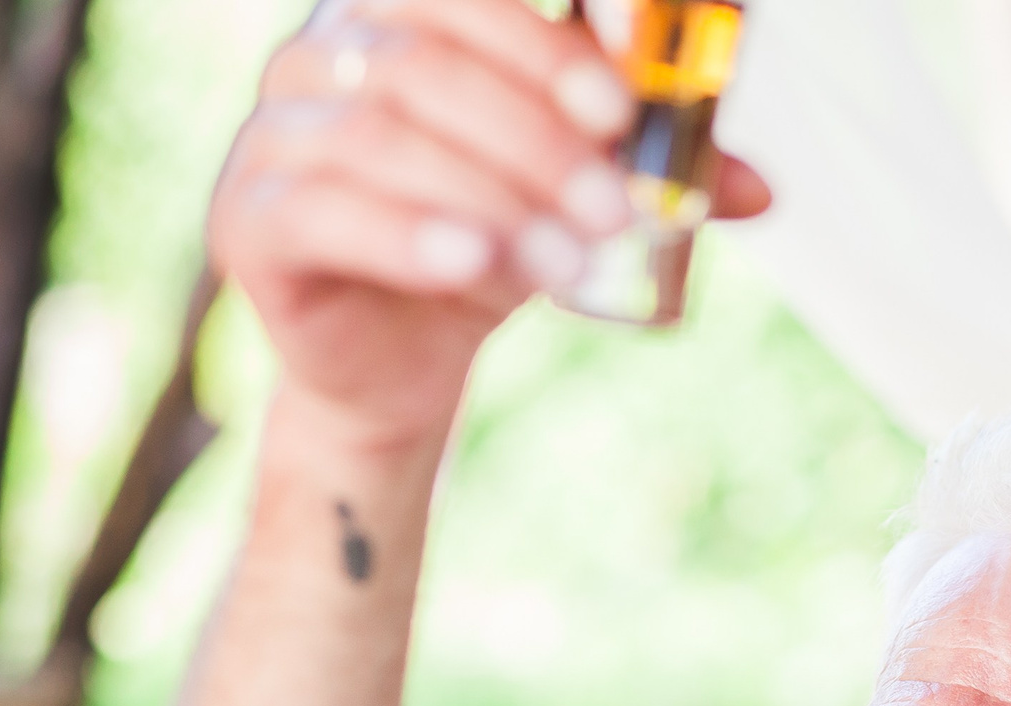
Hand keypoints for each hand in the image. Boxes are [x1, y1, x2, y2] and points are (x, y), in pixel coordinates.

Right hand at [211, 0, 771, 450]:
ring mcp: (278, 130)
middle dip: (538, 127)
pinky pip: (324, 209)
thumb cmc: (494, 242)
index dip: (545, 30)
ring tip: (570, 259)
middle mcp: (330, 49)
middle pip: (433, 53)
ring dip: (492, 192)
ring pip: (384, 132)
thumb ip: (660, 175)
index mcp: (410, 14)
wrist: (401, 365)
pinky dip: (410, 233)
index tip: (624, 94)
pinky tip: (474, 263)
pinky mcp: (250, 220)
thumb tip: (760, 188)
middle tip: (617, 203)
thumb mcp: (585, 198)